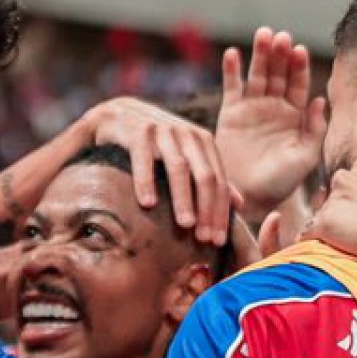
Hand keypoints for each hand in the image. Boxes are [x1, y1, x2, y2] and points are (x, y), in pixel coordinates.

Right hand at [82, 98, 233, 246]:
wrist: (117, 116)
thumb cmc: (155, 143)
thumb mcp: (186, 156)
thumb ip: (211, 177)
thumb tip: (239, 204)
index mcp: (203, 142)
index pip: (218, 181)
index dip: (220, 212)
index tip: (218, 241)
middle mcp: (186, 134)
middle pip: (205, 175)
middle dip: (207, 209)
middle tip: (204, 238)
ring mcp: (163, 130)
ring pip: (178, 168)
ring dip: (183, 198)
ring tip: (186, 224)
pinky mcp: (138, 131)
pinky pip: (143, 158)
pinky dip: (146, 181)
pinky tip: (148, 204)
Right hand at [215, 27, 326, 218]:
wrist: (250, 199)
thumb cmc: (281, 182)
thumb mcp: (304, 157)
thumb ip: (314, 129)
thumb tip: (318, 100)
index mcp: (296, 115)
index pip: (299, 84)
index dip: (299, 66)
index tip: (299, 50)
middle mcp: (275, 107)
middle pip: (278, 73)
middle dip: (279, 54)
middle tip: (280, 36)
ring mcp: (252, 108)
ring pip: (257, 75)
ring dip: (259, 55)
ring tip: (262, 35)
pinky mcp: (230, 114)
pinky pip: (232, 88)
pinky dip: (232, 70)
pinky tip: (233, 53)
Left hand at [307, 134, 356, 270]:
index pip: (348, 182)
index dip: (356, 200)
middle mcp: (345, 179)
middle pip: (332, 197)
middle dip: (341, 211)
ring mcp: (334, 201)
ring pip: (321, 215)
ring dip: (331, 227)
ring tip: (352, 241)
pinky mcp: (326, 224)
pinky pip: (309, 233)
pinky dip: (315, 241)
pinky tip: (329, 248)